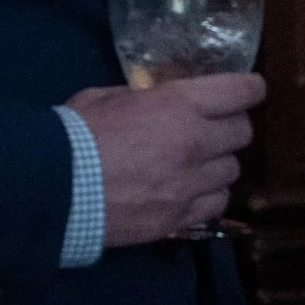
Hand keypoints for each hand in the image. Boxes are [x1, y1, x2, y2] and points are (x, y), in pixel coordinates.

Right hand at [68, 73, 264, 246]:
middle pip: (242, 133)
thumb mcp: (103, 97)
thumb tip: (152, 102)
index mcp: (178, 105)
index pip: (239, 91)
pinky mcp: (183, 217)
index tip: (248, 89)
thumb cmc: (72, 135)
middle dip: (229, 126)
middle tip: (210, 128)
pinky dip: (207, 194)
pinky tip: (187, 192)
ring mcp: (193, 184)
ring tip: (193, 165)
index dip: (249, 88)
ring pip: (232, 171)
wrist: (54, 190)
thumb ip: (138, 99)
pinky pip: (216, 203)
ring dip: (216, 164)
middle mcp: (196, 143)